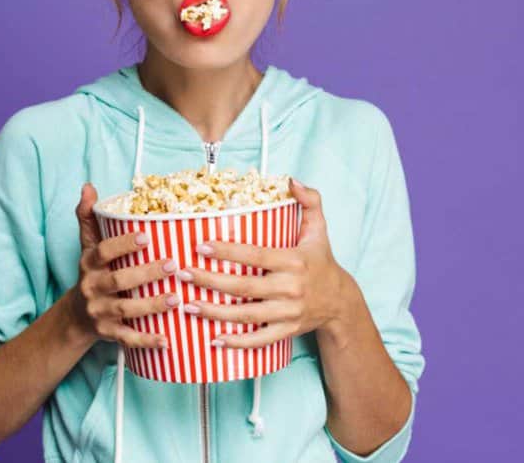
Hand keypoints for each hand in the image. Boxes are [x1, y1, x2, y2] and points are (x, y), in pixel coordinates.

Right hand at [68, 182, 177, 348]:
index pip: (103, 252)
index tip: (146, 236)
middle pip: (118, 281)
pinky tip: (166, 339)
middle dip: (145, 274)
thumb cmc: (92, 273)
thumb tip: (88, 186)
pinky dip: (146, 340)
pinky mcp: (109, 334)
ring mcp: (100, 312)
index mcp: (89, 264)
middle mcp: (92, 288)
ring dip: (151, 305)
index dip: (123, 245)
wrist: (77, 316)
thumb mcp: (88, 246)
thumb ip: (89, 217)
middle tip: (172, 265)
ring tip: (176, 299)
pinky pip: (128, 339)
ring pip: (125, 310)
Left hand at [177, 178, 351, 348]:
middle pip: (244, 286)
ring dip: (215, 313)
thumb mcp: (319, 230)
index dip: (227, 251)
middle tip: (183, 274)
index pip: (256, 255)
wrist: (340, 302)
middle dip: (210, 281)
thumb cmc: (321, 261)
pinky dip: (237, 343)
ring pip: (247, 315)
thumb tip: (291, 181)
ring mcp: (288, 313)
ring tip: (188, 305)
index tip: (200, 246)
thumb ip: (309, 201)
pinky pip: (259, 339)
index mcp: (294, 261)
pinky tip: (213, 339)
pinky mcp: (287, 331)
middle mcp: (290, 288)